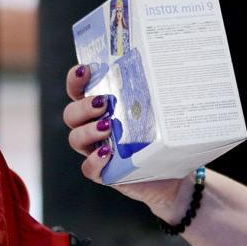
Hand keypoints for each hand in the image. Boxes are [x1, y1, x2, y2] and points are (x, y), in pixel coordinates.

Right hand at [63, 64, 186, 216]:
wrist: (174, 176)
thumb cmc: (164, 139)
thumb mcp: (161, 114)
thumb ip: (156, 95)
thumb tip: (167, 69)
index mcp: (102, 110)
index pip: (78, 91)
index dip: (76, 80)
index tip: (85, 69)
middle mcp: (94, 129)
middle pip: (71, 114)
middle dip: (83, 106)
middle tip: (103, 103)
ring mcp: (96, 151)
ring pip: (75, 138)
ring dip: (88, 130)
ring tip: (108, 127)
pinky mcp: (104, 174)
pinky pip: (89, 168)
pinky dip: (94, 160)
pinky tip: (107, 154)